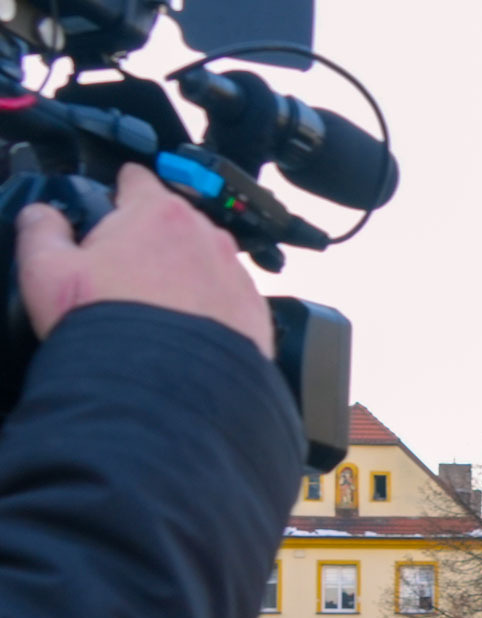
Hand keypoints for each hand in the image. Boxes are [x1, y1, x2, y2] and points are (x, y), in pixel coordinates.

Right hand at [15, 164, 272, 357]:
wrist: (166, 390)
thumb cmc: (109, 328)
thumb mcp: (48, 272)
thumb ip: (42, 231)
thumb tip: (42, 216)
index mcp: (156, 214)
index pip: (138, 180)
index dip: (121, 192)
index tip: (114, 203)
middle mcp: (206, 237)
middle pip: (175, 223)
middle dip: (153, 240)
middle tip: (126, 274)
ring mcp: (236, 275)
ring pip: (207, 261)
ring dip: (187, 275)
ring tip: (158, 309)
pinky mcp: (256, 314)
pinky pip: (230, 300)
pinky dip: (212, 309)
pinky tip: (188, 331)